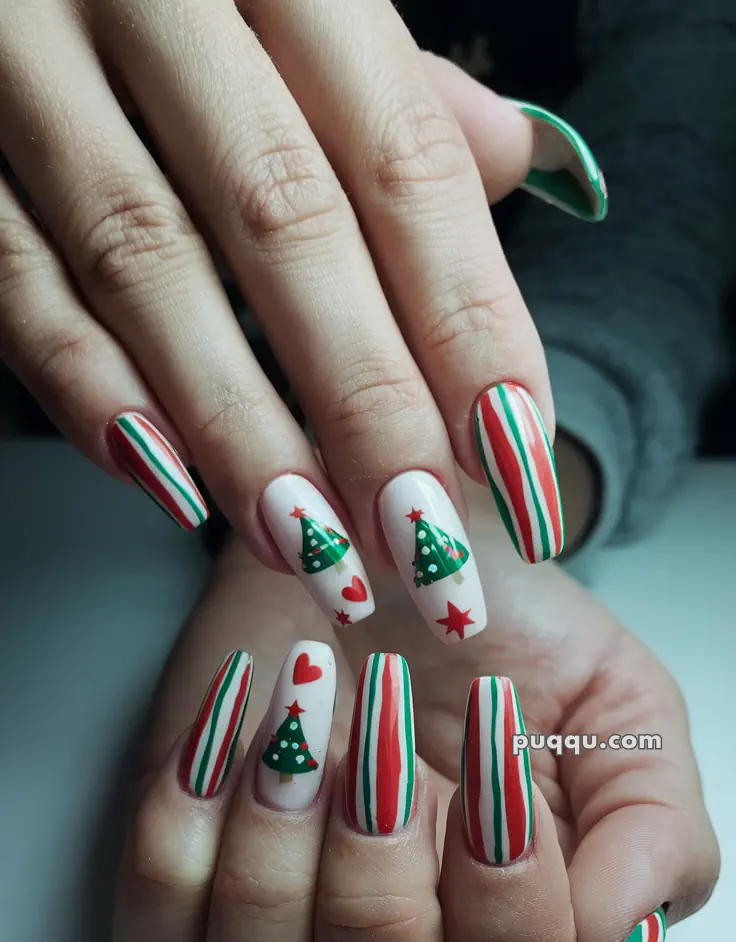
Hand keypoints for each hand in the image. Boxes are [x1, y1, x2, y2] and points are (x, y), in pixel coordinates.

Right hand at [0, 1, 604, 644]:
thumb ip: (392, 83)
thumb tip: (506, 160)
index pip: (402, 160)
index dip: (466, 319)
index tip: (513, 452)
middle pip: (287, 223)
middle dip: (366, 405)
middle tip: (423, 539)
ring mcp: (29, 58)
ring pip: (147, 264)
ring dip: (239, 429)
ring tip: (314, 546)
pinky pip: (13, 275)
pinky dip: (88, 389)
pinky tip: (168, 483)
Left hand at [113, 489, 717, 941]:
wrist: (379, 550)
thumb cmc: (501, 642)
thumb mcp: (624, 713)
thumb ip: (654, 833)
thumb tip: (615, 932)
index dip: (510, 894)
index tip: (495, 745)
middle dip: (383, 891)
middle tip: (385, 748)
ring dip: (279, 862)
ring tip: (303, 723)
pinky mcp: (179, 909)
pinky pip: (157, 937)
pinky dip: (187, 826)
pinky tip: (234, 725)